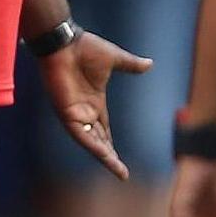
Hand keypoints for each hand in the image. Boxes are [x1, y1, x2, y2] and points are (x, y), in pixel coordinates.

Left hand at [40, 30, 151, 179]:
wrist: (65, 42)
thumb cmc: (85, 48)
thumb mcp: (115, 59)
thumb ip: (131, 65)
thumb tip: (150, 64)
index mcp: (95, 103)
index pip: (104, 131)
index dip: (111, 147)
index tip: (120, 162)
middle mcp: (85, 112)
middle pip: (99, 141)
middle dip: (110, 158)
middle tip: (122, 173)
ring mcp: (75, 113)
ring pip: (90, 141)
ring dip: (103, 155)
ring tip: (117, 169)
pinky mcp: (66, 112)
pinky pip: (80, 134)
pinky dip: (91, 144)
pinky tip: (103, 155)